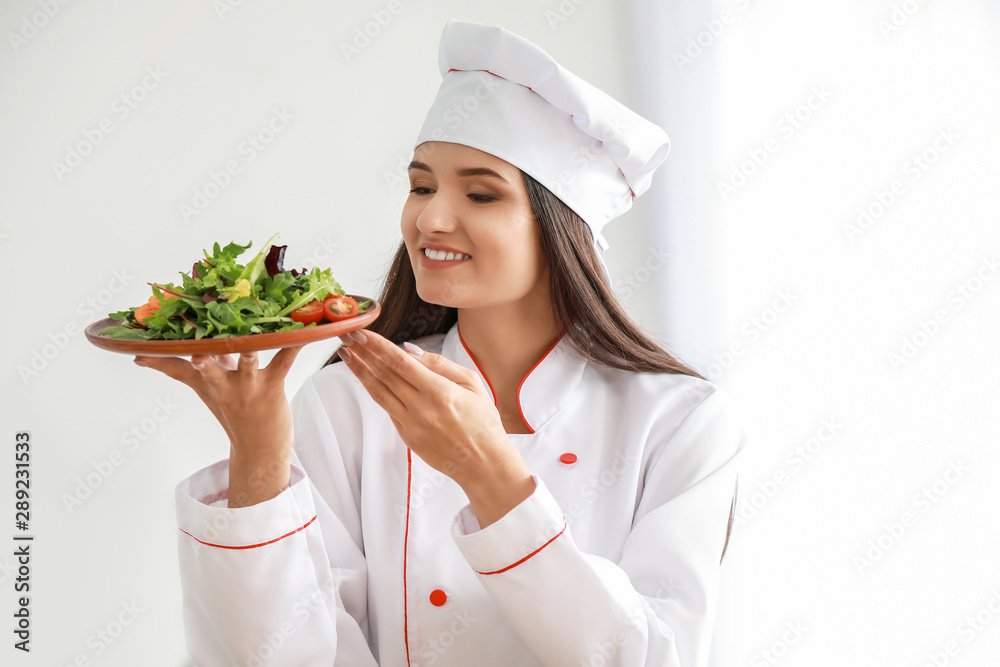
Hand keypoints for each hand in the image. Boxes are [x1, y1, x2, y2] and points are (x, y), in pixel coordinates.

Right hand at [133, 347, 303, 506]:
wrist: (260, 449)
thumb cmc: (234, 412)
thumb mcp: (205, 391)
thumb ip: (181, 369)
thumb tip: (149, 356)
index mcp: (208, 383)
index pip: (178, 370)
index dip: (158, 361)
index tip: (138, 352)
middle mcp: (225, 384)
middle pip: (209, 370)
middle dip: (202, 363)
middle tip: (196, 355)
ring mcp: (249, 385)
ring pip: (246, 366)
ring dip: (246, 357)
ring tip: (248, 348)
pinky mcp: (273, 386)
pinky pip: (284, 361)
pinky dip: (294, 347)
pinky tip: (304, 334)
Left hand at [337, 330, 534, 526]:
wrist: (485, 465)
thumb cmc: (484, 423)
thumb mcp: (473, 384)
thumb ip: (440, 364)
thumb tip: (409, 350)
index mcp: (439, 392)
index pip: (399, 362)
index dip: (377, 345)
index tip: (361, 333)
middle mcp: (420, 409)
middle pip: (383, 375)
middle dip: (362, 353)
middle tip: (346, 336)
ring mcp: (411, 425)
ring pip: (378, 393)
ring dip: (360, 372)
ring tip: (346, 355)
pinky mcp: (407, 437)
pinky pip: (389, 409)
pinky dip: (377, 391)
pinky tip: (369, 378)